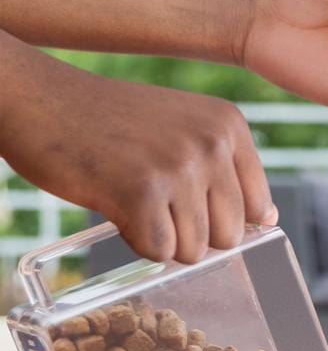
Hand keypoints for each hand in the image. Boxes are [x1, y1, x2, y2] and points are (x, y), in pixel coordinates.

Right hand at [0, 31, 274, 263]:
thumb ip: (225, 168)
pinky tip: (114, 204)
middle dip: (190, 233)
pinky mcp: (141, 192)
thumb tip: (268, 220)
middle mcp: (212, 142)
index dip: (220, 218)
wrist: (37, 98)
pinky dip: (134, 241)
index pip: (258, 207)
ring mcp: (179, 166)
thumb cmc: (109, 122)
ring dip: (158, 237)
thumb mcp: (182, 128)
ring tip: (129, 195)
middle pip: (229, 236)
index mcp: (229, 125)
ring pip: (193, 249)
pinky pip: (158, 251)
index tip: (187, 202)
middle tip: (152, 200)